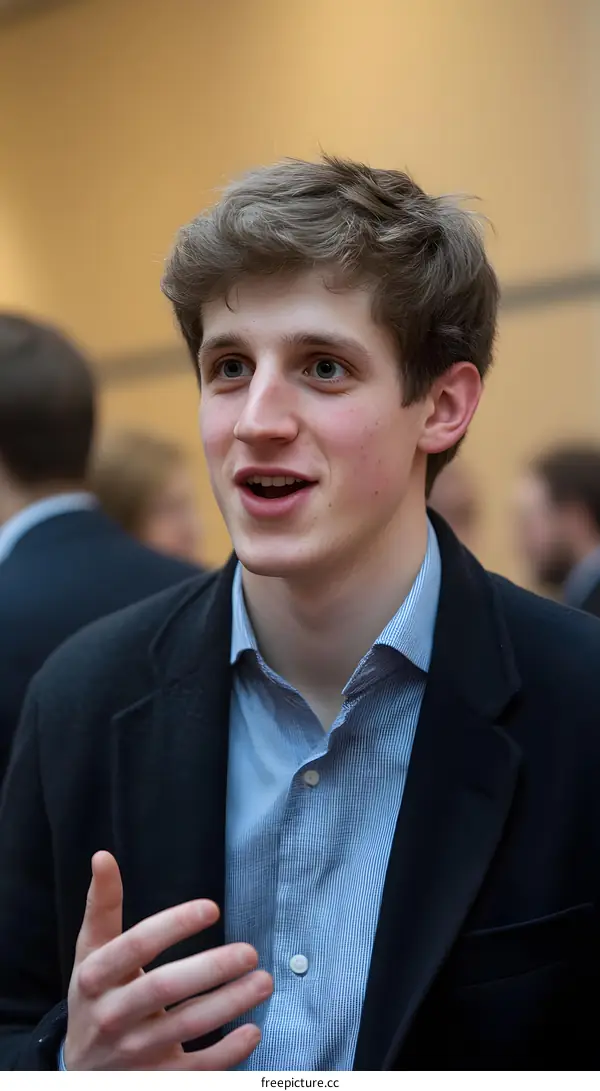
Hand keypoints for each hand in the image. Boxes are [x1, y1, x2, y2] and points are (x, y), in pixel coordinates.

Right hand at [64, 851, 271, 1069]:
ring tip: (264, 981)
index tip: (213, 908)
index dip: (174, 925)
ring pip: (186, 1027)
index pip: (136, 946)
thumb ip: (102, 905)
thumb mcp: (90, 951)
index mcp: (95, 977)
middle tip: (250, 951)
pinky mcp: (156, 1079)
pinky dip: (228, 1053)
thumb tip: (102, 856)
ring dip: (230, 1004)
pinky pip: (196, 1069)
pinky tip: (254, 1030)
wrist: (80, 1067)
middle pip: (164, 989)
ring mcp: (135, 1052)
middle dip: (211, 969)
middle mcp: (112, 1015)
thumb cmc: (95, 994)